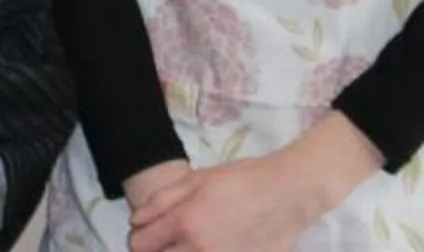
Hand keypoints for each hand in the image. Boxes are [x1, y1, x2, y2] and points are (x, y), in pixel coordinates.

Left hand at [126, 116, 376, 251]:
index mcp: (184, 223)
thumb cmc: (241, 179)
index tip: (149, 232)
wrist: (287, 194)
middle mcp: (198, 250)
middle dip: (157, 251)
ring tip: (190, 243)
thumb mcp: (197, 179)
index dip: (140, 237)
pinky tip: (213, 246)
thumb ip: (162, 200)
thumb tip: (136, 221)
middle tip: (168, 239)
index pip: (140, 245)